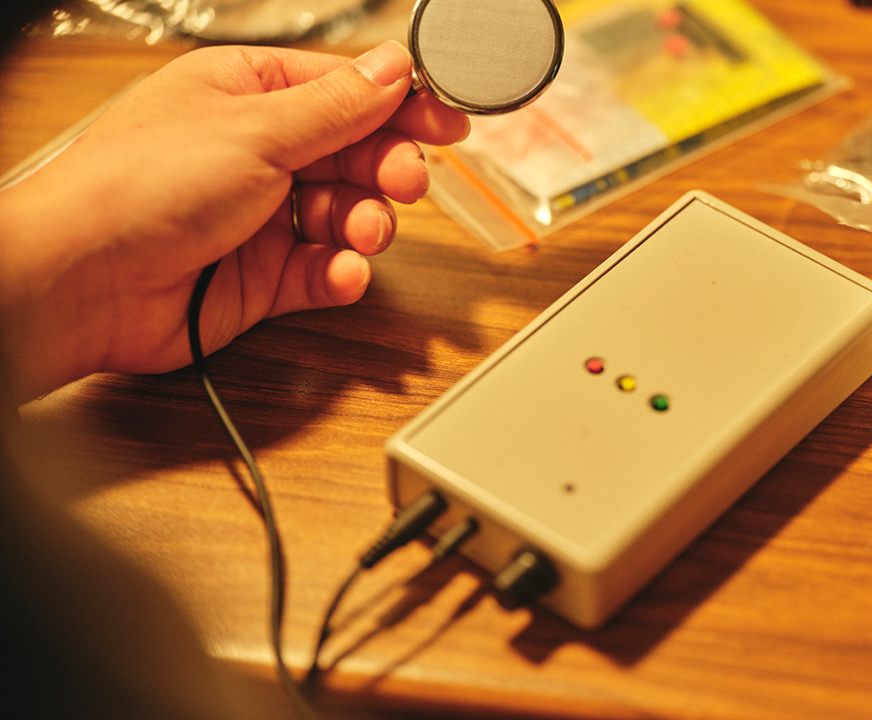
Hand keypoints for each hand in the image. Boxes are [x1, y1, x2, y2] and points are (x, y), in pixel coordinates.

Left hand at [0, 41, 468, 401]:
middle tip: (405, 182)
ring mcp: (259, 216)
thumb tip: (394, 67)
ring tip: (364, 233)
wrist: (83, 282)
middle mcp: (256, 152)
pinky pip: (324, 269)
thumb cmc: (138, 186)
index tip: (448, 123)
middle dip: (385, 169)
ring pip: (346, 215)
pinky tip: (341, 271)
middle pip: (354, 154)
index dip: (400, 106)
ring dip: (366, 224)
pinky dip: (341, 271)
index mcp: (247, 94)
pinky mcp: (262, 276)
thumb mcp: (256, 130)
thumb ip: (338, 106)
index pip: (344, 91)